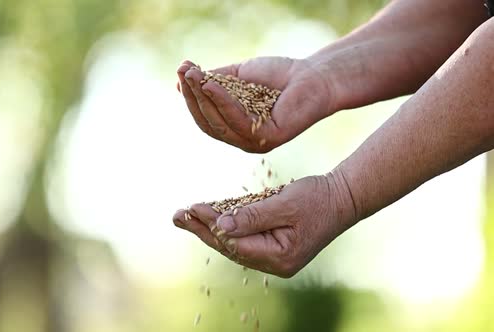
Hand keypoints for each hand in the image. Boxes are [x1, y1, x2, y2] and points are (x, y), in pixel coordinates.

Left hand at [172, 173, 355, 277]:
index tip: (191, 208)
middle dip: (203, 229)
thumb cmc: (317, 198)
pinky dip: (228, 226)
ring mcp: (275, 258)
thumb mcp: (285, 203)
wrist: (343, 199)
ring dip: (210, 228)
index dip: (211, 225)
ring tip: (185, 215)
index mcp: (279, 256)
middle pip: (230, 246)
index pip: (235, 242)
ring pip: (234, 243)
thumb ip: (253, 216)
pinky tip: (209, 217)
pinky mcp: (274, 247)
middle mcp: (275, 263)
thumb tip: (220, 226)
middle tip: (177, 215)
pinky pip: (245, 238)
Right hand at [176, 57, 333, 152]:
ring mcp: (256, 142)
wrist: (313, 76)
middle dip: (192, 96)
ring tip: (193, 75)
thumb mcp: (238, 77)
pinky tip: (212, 85)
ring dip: (202, 98)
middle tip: (183, 71)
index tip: (181, 71)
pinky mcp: (269, 138)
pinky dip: (222, 102)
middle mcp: (243, 139)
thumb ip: (213, 81)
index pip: (205, 116)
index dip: (190, 96)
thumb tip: (181, 80)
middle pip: (208, 122)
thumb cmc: (277, 75)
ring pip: (219, 123)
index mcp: (234, 127)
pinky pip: (238, 121)